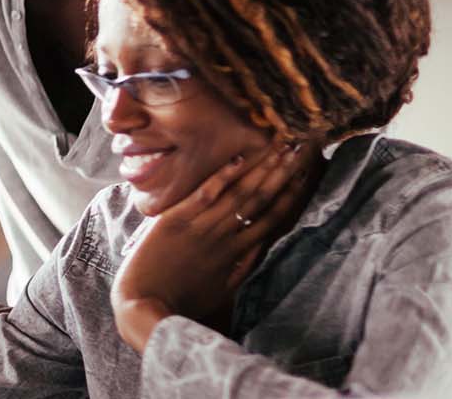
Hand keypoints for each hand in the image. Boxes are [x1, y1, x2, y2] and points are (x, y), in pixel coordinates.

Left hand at [111, 142, 313, 350]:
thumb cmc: (181, 299)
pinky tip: (241, 159)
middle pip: (262, 200)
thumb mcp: (221, 288)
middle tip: (303, 148)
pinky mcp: (176, 220)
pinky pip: (205, 194)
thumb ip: (242, 266)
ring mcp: (201, 227)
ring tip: (281, 147)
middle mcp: (225, 237)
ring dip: (262, 169)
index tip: (307, 173)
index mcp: (237, 253)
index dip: (292, 195)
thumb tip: (262, 246)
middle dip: (284, 173)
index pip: (273, 218)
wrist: (144, 304)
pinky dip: (223, 177)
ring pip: (239, 194)